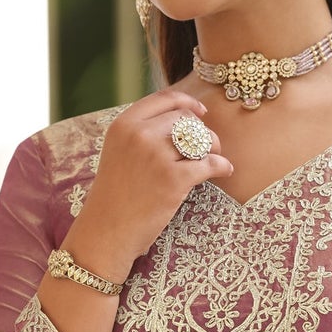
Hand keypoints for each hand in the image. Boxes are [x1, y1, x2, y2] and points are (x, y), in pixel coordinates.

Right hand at [70, 89, 235, 280]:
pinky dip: (222, 166)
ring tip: (215, 159)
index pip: (164, 99)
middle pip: (185, 119)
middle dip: (201, 130)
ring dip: (213, 148)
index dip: (188, 103)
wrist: (106, 232)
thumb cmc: (114, 197)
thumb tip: (181, 122)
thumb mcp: (118, 153)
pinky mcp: (173, 179)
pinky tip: (225, 171)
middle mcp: (139, 134)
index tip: (201, 112)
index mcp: (124, 124)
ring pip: (199, 139)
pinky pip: (209, 164)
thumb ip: (140, 134)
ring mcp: (156, 156)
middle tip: (208, 146)